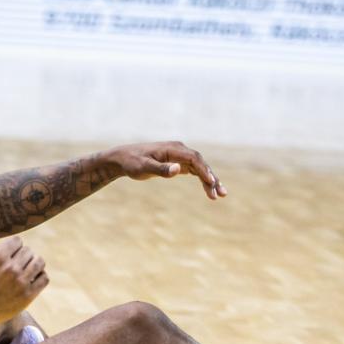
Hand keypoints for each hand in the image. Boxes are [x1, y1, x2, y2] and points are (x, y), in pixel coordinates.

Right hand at [0, 215, 47, 329]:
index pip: (18, 241)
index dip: (14, 247)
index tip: (7, 256)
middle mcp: (10, 268)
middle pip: (29, 251)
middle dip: (23, 256)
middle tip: (14, 265)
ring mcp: (20, 283)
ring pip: (39, 262)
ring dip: (33, 264)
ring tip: (24, 270)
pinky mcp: (28, 296)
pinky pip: (44, 278)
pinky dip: (40, 277)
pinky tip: (30, 280)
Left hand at [103, 142, 225, 198]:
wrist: (123, 158)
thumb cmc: (132, 162)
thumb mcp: (143, 167)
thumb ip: (160, 169)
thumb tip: (178, 169)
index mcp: (172, 148)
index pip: (194, 158)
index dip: (204, 170)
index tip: (211, 183)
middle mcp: (178, 149)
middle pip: (200, 163)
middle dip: (211, 178)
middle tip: (219, 194)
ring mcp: (179, 155)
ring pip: (200, 167)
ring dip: (210, 180)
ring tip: (220, 195)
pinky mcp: (177, 162)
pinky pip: (194, 170)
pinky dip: (202, 179)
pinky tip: (210, 189)